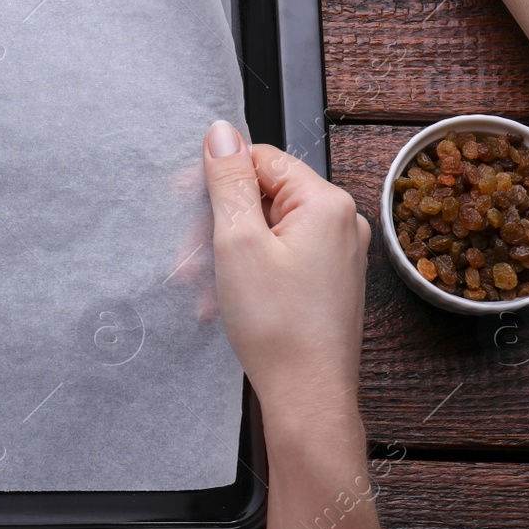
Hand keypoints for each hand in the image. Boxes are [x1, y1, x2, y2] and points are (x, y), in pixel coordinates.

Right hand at [201, 120, 370, 421]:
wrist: (308, 396)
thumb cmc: (278, 326)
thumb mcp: (238, 243)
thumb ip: (228, 182)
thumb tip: (221, 132)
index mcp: (326, 203)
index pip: (262, 160)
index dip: (218, 179)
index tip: (185, 203)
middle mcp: (342, 222)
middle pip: (265, 196)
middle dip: (220, 224)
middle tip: (189, 256)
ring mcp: (340, 254)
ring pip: (269, 230)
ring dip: (229, 252)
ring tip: (204, 286)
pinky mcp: (331, 281)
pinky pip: (283, 257)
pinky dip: (250, 271)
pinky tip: (225, 299)